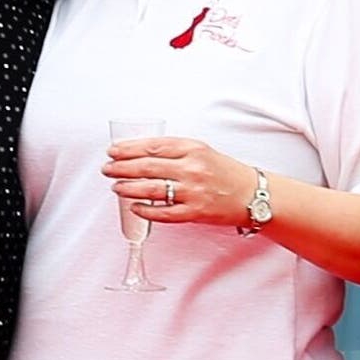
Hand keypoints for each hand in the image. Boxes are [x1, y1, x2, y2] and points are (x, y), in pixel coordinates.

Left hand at [105, 134, 257, 227]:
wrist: (253, 195)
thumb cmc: (225, 172)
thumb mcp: (202, 151)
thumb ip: (175, 151)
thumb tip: (140, 154)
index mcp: (193, 149)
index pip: (153, 146)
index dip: (129, 149)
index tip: (113, 151)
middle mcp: (192, 168)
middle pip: (148, 167)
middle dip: (122, 168)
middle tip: (107, 169)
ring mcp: (193, 192)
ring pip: (152, 189)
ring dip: (129, 188)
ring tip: (116, 187)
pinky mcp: (195, 212)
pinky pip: (164, 213)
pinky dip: (146, 210)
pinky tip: (135, 208)